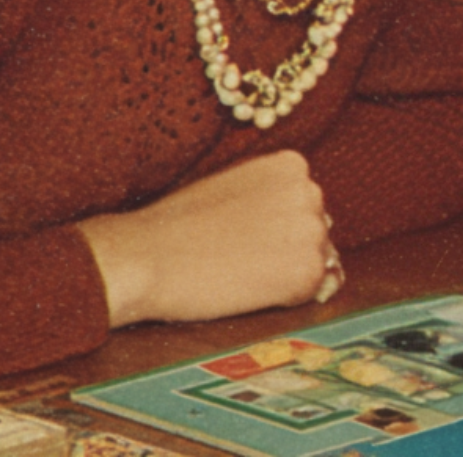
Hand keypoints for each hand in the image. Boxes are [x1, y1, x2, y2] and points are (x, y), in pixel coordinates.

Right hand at [76, 150, 337, 327]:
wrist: (147, 256)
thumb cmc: (179, 223)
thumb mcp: (234, 186)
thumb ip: (271, 196)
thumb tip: (306, 226)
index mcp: (292, 165)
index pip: (303, 203)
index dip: (271, 225)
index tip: (238, 231)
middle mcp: (311, 191)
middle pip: (313, 229)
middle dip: (285, 246)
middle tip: (237, 254)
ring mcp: (312, 231)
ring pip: (314, 260)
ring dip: (286, 271)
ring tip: (239, 269)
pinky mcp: (307, 272)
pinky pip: (309, 291)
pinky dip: (283, 298)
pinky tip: (247, 287)